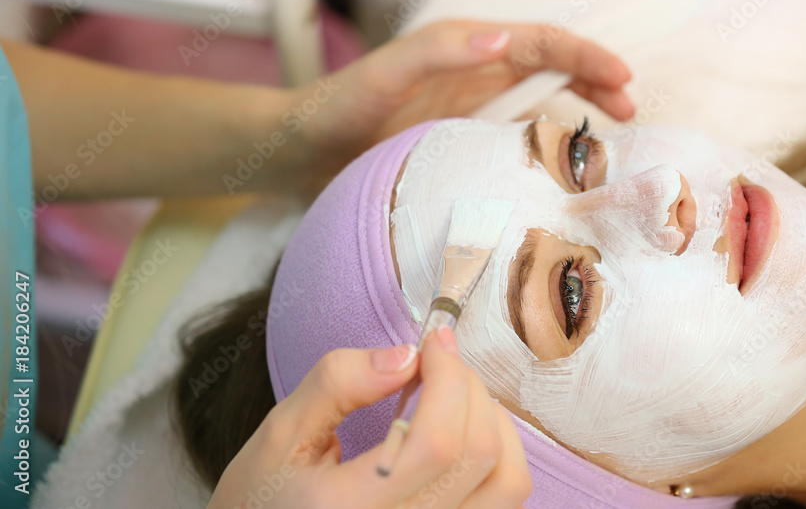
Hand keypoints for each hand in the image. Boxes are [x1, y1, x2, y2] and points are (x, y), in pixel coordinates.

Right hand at [207, 329, 531, 508]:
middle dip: (469, 387)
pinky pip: (503, 500)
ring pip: (507, 482)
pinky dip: (501, 454)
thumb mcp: (280, 431)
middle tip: (438, 362)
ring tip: (456, 395)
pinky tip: (465, 431)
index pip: (435, 442)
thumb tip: (406, 356)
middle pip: (477, 454)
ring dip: (495, 422)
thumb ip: (337, 385)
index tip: (433, 344)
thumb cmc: (267, 494)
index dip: (448, 379)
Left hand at [281, 20, 632, 192]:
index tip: (620, 78)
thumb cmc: (337, 106)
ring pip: (541, 104)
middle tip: (629, 111)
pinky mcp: (466, 141)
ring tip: (611, 137)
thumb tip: (503, 38)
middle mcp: (477, 74)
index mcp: (465, 47)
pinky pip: (518, 140)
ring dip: (579, 114)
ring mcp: (474, 109)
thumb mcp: (384, 74)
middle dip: (595, 81)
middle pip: (552, 69)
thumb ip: (438, 52)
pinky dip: (549, 147)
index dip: (583, 56)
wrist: (303, 152)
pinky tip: (565, 169)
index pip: (539, 42)